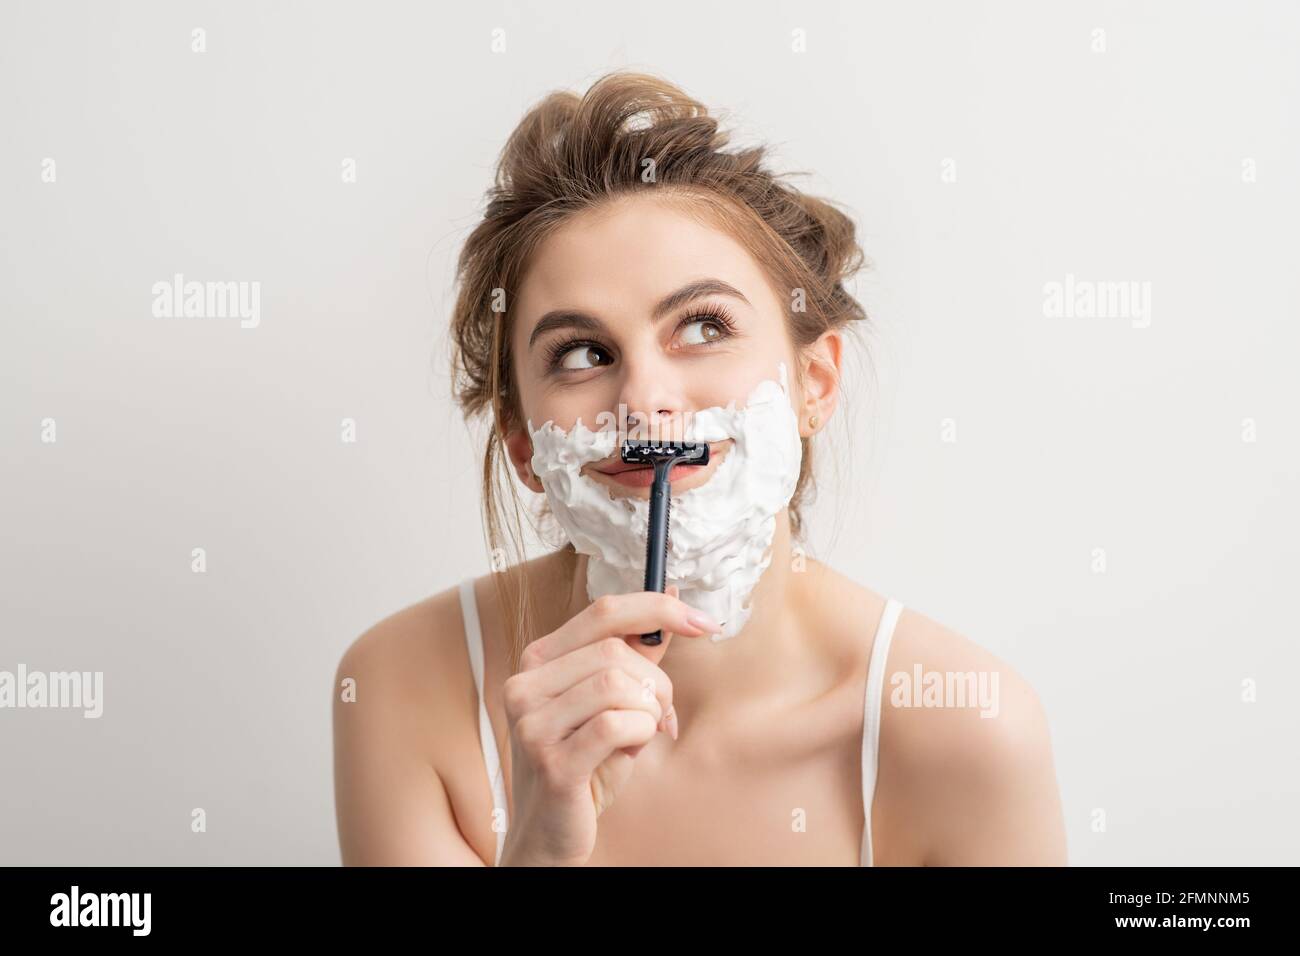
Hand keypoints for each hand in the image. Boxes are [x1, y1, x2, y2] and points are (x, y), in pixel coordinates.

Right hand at [497, 585, 720, 865]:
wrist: (551, 831)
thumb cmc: (585, 763)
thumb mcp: (612, 701)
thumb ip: (637, 653)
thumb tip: (671, 598)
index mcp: (539, 660)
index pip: (603, 611)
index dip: (658, 610)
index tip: (704, 624)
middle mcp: (525, 685)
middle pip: (616, 651)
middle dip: (657, 683)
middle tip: (661, 715)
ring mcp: (533, 724)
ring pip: (617, 686)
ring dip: (648, 712)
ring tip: (641, 735)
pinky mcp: (551, 762)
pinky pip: (615, 725)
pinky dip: (640, 734)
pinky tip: (632, 750)